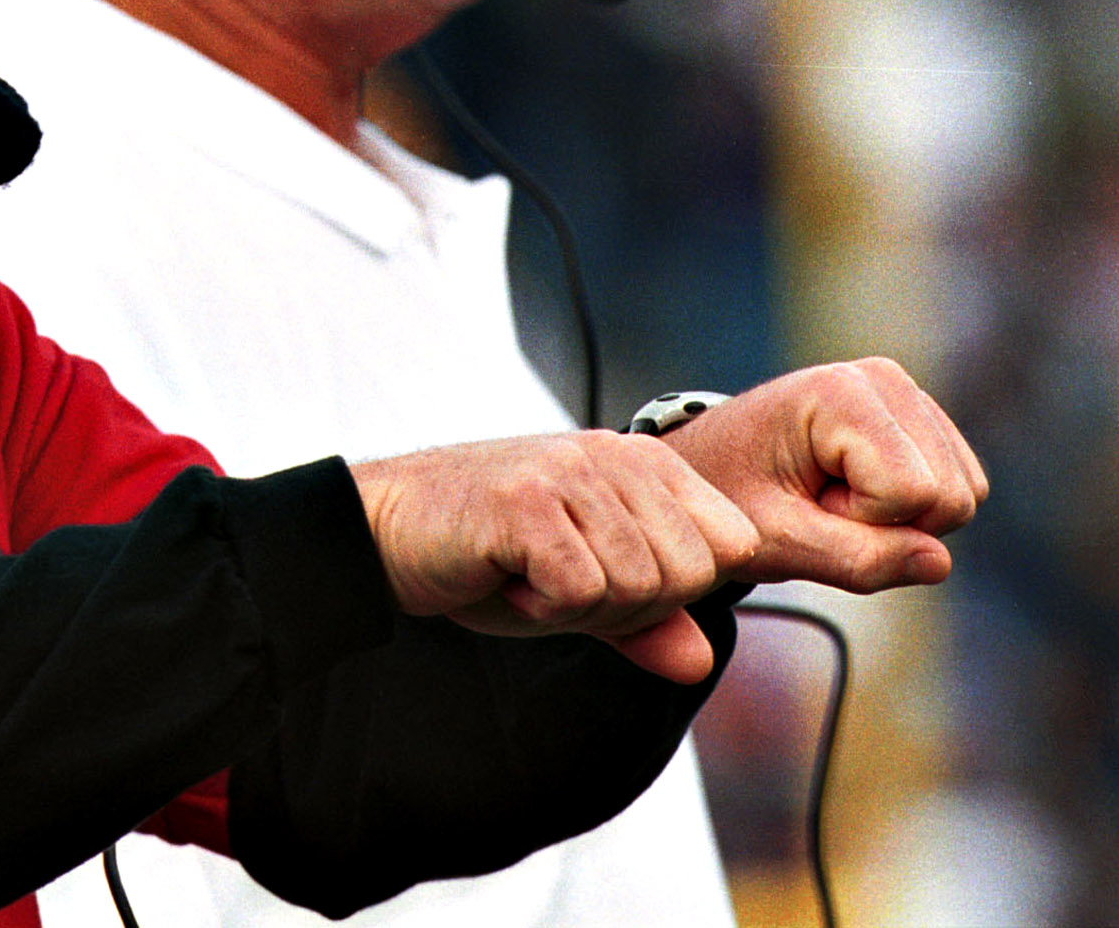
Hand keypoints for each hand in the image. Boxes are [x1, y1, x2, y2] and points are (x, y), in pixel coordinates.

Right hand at [351, 432, 760, 684]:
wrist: (387, 529)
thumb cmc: (488, 554)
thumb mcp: (581, 591)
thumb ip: (646, 621)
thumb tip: (700, 662)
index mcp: (645, 464)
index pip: (732, 546)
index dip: (678, 590)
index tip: (608, 580)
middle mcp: (616, 456)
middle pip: (689, 575)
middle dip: (628, 605)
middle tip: (559, 580)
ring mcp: (570, 474)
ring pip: (636, 586)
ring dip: (575, 605)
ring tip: (526, 572)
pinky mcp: (527, 502)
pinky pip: (579, 590)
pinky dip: (539, 605)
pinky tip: (503, 574)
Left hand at [663, 357, 988, 590]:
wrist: (712, 466)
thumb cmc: (732, 497)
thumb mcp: (776, 541)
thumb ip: (856, 559)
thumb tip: (940, 562)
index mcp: (840, 391)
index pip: (911, 493)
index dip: (858, 521)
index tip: (801, 500)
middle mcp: (885, 379)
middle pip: (952, 496)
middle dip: (886, 522)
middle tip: (815, 500)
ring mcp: (908, 394)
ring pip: (965, 494)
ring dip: (899, 517)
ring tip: (829, 493)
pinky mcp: (921, 418)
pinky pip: (962, 488)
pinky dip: (911, 507)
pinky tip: (854, 488)